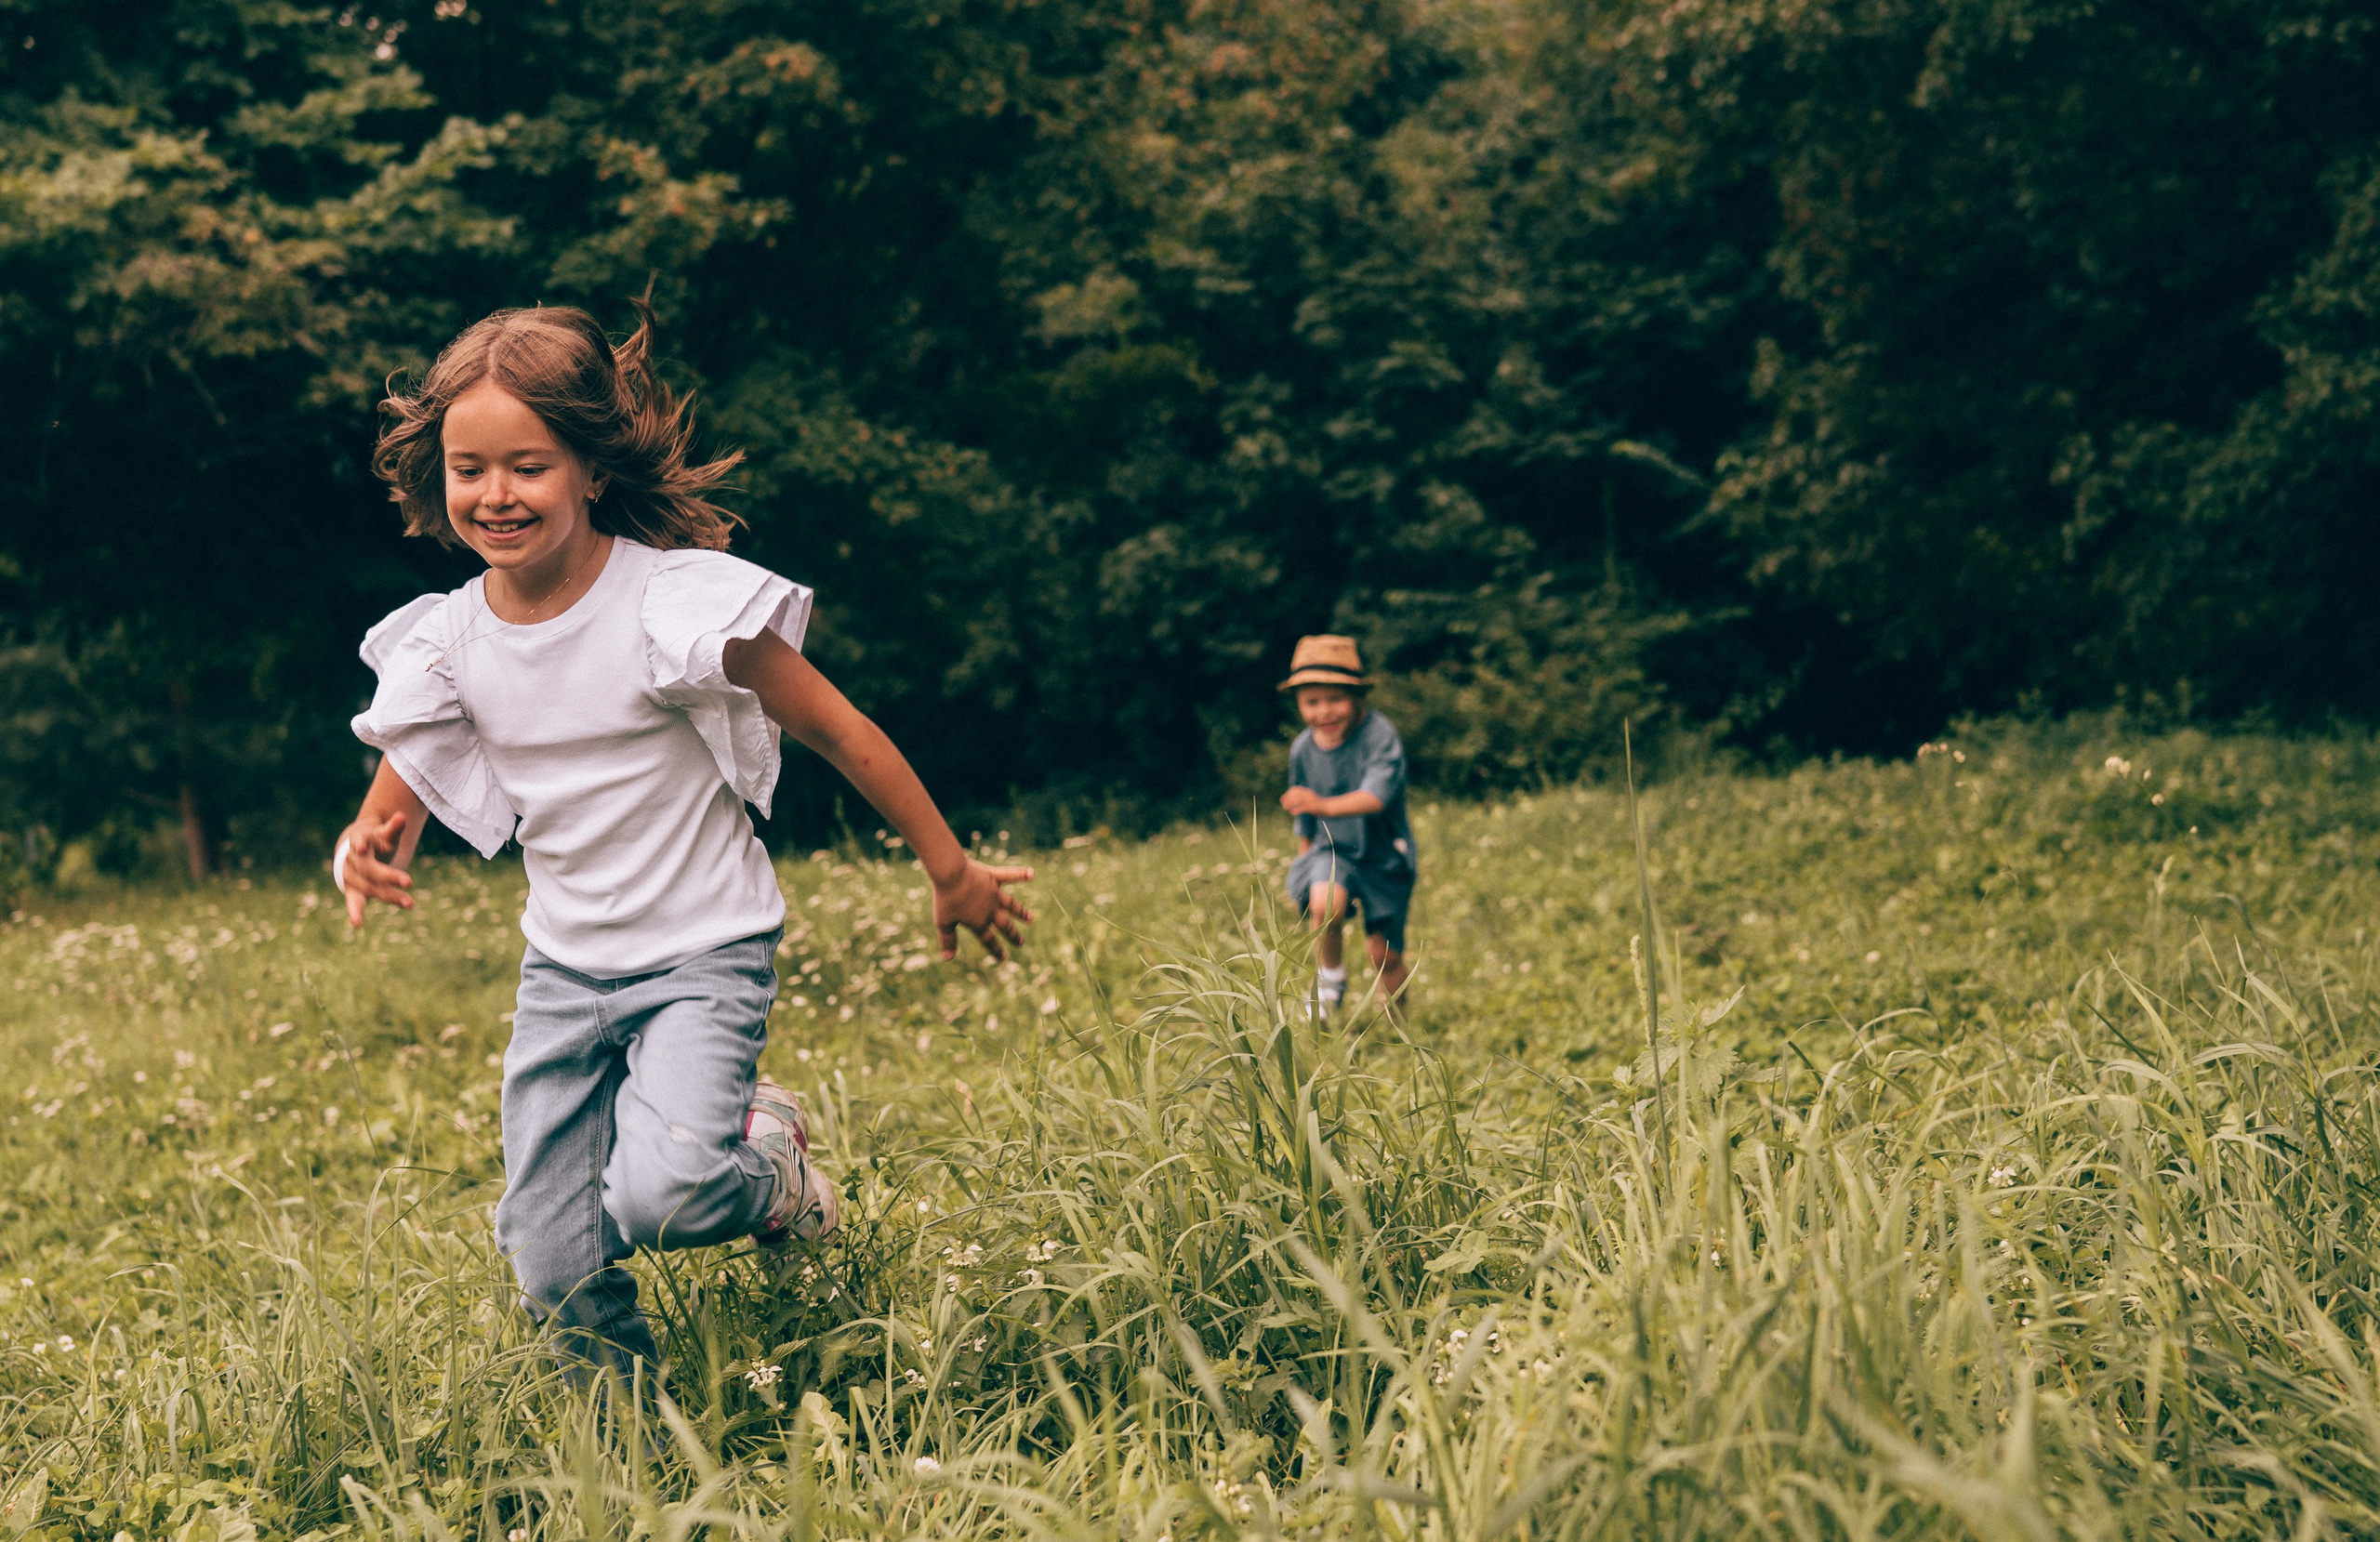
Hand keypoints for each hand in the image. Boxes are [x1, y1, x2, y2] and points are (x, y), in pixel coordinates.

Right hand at [338, 810, 415, 927]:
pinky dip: (355, 913)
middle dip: (390, 876)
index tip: (361, 847)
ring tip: (410, 903)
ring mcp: (352, 877)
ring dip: (390, 896)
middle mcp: (352, 861)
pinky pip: (354, 902)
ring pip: (370, 888)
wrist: (357, 851)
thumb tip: (402, 816)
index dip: (360, 844)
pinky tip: (358, 924)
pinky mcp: (353, 891)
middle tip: (409, 882)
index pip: (359, 842)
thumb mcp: (384, 833)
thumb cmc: (376, 841)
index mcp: (359, 842)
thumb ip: (393, 828)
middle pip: (370, 870)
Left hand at [933, 858, 1033, 960]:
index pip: (988, 940)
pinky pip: (1009, 875)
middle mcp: (990, 910)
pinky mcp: (993, 877)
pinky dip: (1021, 874)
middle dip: (1013, 936)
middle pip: (1004, 926)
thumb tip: (948, 959)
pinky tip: (1031, 874)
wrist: (950, 874)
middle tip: (1021, 943)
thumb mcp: (943, 922)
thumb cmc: (945, 898)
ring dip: (1021, 913)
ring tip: (1030, 919)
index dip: (996, 950)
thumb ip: (948, 940)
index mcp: (978, 922)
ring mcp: (993, 893)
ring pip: (1011, 905)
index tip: (1003, 957)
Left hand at [1280, 787, 1323, 815]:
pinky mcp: (1313, 807)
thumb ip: (1302, 797)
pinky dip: (1296, 810)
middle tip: (1283, 804)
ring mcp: (1311, 801)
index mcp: (1308, 792)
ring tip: (1285, 808)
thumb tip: (1291, 799)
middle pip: (1296, 794)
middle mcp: (1309, 795)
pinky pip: (1303, 808)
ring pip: (1298, 800)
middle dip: (1288, 798)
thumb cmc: (1318, 804)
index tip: (1283, 798)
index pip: (1296, 789)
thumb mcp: (1310, 798)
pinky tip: (1292, 813)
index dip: (1288, 793)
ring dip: (1290, 803)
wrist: (1329, 807)